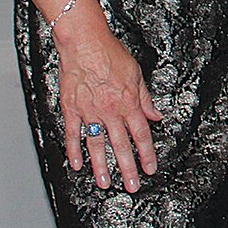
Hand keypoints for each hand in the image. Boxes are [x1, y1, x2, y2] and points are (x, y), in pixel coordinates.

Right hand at [58, 14, 161, 193]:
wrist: (85, 42)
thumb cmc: (110, 53)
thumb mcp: (136, 74)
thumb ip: (145, 99)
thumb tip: (155, 115)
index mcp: (128, 102)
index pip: (141, 134)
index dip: (147, 153)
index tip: (150, 168)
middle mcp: (110, 110)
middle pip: (121, 145)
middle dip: (128, 168)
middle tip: (132, 186)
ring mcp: (89, 111)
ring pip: (97, 145)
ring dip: (101, 166)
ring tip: (105, 183)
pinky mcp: (71, 108)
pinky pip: (73, 134)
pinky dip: (74, 150)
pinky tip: (76, 165)